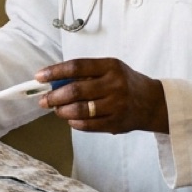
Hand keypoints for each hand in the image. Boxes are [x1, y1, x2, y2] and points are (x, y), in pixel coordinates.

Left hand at [37, 58, 168, 134]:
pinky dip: (74, 122)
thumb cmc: (124, 82)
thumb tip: (54, 81)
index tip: (39, 77)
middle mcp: (114, 84)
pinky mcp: (116, 122)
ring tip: (57, 110)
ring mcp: (116, 105)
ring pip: (80, 110)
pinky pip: (88, 125)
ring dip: (62, 111)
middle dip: (54, 96)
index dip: (55, 72)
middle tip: (43, 100)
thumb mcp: (110, 69)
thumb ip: (86, 74)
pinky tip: (71, 119)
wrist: (152, 102)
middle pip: (75, 90)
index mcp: (110, 66)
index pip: (76, 67)